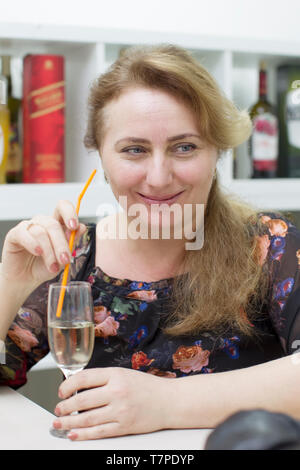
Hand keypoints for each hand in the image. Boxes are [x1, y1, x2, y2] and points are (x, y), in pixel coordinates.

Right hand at [1, 200, 85, 287]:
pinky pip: (24, 234)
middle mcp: (43, 223)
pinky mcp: (15, 234)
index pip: (63, 207)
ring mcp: (28, 227)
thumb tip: (82, 227)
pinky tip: (38, 252)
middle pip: (53, 224)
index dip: (70, 213)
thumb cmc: (44, 267)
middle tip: (65, 260)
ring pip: (41, 232)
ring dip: (49, 252)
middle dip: (61, 244)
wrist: (26, 279)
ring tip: (52, 267)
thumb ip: (71, 243)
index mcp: (57, 224)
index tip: (74, 227)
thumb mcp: (62, 258)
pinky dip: (33, 244)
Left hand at [53, 367, 175, 439]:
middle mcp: (117, 391)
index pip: (84, 378)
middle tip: (58, 409)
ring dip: (69, 422)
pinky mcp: (124, 426)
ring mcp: (121, 410)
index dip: (68, 385)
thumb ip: (104, 379)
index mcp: (116, 374)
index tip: (61, 391)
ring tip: (59, 422)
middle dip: (65, 406)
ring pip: (87, 418)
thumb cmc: (147, 387)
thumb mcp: (124, 374)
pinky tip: (74, 435)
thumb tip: (79, 387)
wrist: (170, 401)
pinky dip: (83, 435)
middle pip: (82, 400)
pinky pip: (99, 432)